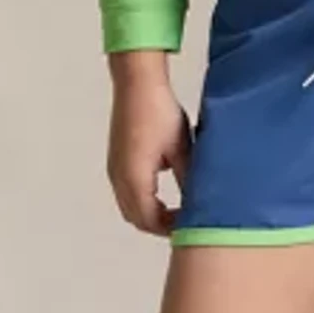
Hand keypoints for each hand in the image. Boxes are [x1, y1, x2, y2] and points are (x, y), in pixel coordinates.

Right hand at [107, 52, 191, 236]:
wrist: (137, 83)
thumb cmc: (159, 112)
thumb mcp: (182, 150)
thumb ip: (188, 181)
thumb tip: (198, 206)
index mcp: (135, 178)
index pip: (151, 220)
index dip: (171, 229)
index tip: (191, 229)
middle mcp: (119, 178)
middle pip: (137, 219)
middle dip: (160, 227)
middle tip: (185, 227)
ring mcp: (114, 170)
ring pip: (130, 208)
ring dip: (150, 216)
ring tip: (176, 214)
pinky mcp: (116, 162)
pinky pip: (126, 195)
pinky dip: (143, 204)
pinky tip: (163, 198)